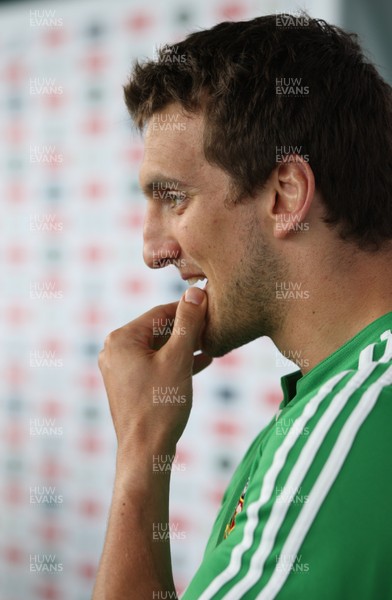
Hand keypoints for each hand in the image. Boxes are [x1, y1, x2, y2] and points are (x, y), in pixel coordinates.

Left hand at [98, 286, 211, 459]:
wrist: (145, 452)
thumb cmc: (160, 405)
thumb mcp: (178, 358)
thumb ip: (187, 323)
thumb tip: (195, 292)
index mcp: (121, 338)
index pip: (161, 312)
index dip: (190, 310)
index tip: (213, 309)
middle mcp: (115, 350)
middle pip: (158, 329)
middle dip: (188, 330)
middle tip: (215, 329)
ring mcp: (120, 368)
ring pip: (158, 348)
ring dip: (185, 347)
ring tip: (212, 345)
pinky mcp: (128, 384)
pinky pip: (155, 364)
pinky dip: (175, 362)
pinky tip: (201, 362)